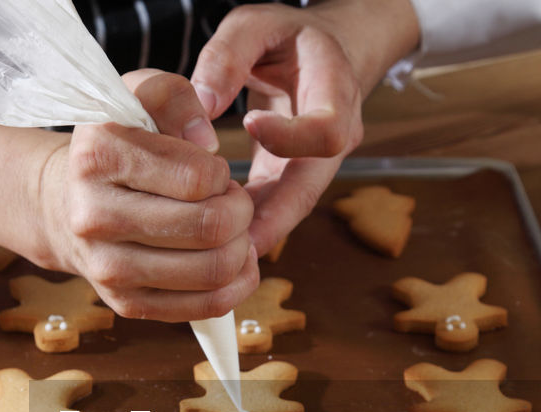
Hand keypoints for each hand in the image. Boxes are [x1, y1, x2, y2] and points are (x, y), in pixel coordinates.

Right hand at [38, 70, 258, 321]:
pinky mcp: (126, 304)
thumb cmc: (118, 146)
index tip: (213, 171)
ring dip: (243, 249)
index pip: (197, 178)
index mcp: (98, 157)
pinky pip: (206, 306)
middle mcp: (95, 217)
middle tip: (232, 202)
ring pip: (214, 271)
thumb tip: (208, 144)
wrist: (66, 204)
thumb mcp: (138, 96)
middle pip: (211, 227)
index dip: (222, 174)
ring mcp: (108, 269)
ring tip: (232, 230)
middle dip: (240, 212)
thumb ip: (178, 97)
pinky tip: (236, 263)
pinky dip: (237, 285)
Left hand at [190, 0, 419, 255]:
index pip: (328, 129)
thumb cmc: (287, 36)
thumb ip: (228, 55)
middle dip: (274, 218)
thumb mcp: (256, 25)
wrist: (321, 52)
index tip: (251, 124)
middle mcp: (338, 133)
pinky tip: (220, 242)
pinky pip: (278, 206)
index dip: (292, 136)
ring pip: (293, 206)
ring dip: (259, 231)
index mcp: (336, 88)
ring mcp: (320, 161)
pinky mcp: (296, 175)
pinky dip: (251, 224)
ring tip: (220, 256)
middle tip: (234, 245)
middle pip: (311, 187)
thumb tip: (202, 104)